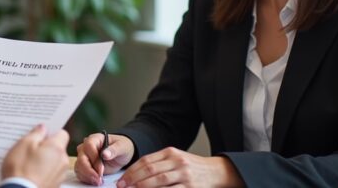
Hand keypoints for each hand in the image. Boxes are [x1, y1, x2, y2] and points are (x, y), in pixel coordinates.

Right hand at [1, 124, 69, 187]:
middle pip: (58, 148)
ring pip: (54, 161)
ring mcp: (59, 175)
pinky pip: (50, 173)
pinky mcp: (54, 185)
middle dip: (46, 147)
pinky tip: (30, 173)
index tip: (40, 134)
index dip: (51, 132)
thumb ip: (36, 134)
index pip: (62, 133)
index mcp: (57, 148)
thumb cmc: (21, 169)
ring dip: (44, 160)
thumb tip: (42, 128)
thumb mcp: (24, 144)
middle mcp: (62, 161)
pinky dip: (43, 172)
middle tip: (30, 148)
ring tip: (28, 163)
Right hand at [75, 133, 133, 184]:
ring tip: (98, 182)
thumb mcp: (122, 146)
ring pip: (79, 166)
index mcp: (95, 139)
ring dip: (87, 176)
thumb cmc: (121, 147)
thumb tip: (105, 154)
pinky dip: (86, 178)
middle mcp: (87, 147)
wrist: (121, 155)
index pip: (89, 146)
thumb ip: (114, 150)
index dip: (94, 158)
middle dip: (89, 170)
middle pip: (81, 158)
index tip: (102, 169)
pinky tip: (95, 181)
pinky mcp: (85, 166)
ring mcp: (84, 157)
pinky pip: (80, 173)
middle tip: (98, 179)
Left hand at [116, 147, 241, 187]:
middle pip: (149, 170)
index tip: (121, 179)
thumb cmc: (192, 167)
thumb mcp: (176, 159)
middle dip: (132, 179)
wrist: (216, 172)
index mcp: (171, 152)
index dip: (131, 171)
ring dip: (142, 187)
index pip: (145, 161)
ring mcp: (184, 175)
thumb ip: (158, 163)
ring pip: (158, 181)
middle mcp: (177, 161)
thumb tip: (135, 174)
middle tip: (122, 186)